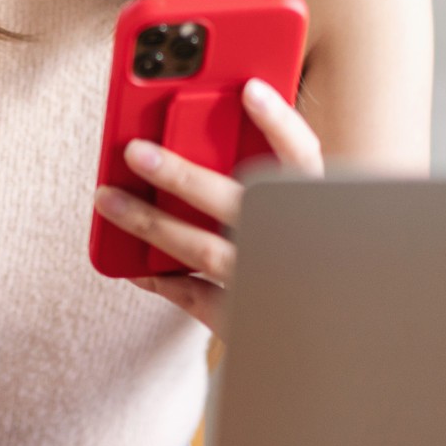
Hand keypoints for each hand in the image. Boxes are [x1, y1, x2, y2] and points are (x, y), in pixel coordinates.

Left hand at [93, 78, 322, 332]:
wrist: (339, 357)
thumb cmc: (318, 269)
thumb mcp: (312, 220)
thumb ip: (275, 182)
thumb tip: (220, 127)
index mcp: (320, 211)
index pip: (305, 157)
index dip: (280, 123)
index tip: (248, 88)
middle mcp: (296, 248)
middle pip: (236, 203)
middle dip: (181, 176)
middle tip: (135, 152)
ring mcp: (269, 287)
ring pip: (203, 251)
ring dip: (149, 223)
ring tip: (107, 199)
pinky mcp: (246, 323)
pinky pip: (194, 299)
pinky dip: (160, 279)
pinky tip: (132, 264)